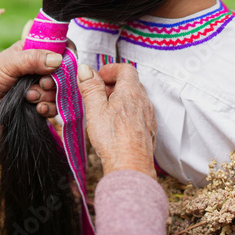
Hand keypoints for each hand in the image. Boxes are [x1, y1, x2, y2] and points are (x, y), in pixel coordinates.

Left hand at [0, 41, 62, 137]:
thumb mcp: (8, 64)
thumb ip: (32, 59)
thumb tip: (58, 59)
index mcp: (32, 51)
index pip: (59, 46)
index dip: (67, 53)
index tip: (67, 61)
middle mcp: (39, 68)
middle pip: (63, 71)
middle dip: (54, 80)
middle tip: (41, 84)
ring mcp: (40, 86)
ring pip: (59, 90)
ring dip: (47, 95)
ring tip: (29, 97)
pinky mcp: (39, 104)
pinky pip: (55, 107)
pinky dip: (48, 108)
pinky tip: (37, 108)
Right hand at [77, 63, 156, 178]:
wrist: (131, 166)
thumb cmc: (113, 139)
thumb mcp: (95, 109)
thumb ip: (91, 87)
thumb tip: (85, 69)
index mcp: (131, 92)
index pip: (126, 69)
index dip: (111, 69)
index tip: (98, 76)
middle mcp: (144, 102)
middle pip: (131, 83)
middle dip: (113, 84)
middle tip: (98, 93)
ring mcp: (148, 117)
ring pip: (135, 99)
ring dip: (120, 99)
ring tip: (104, 110)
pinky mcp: (149, 130)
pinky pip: (138, 114)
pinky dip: (126, 112)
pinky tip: (115, 125)